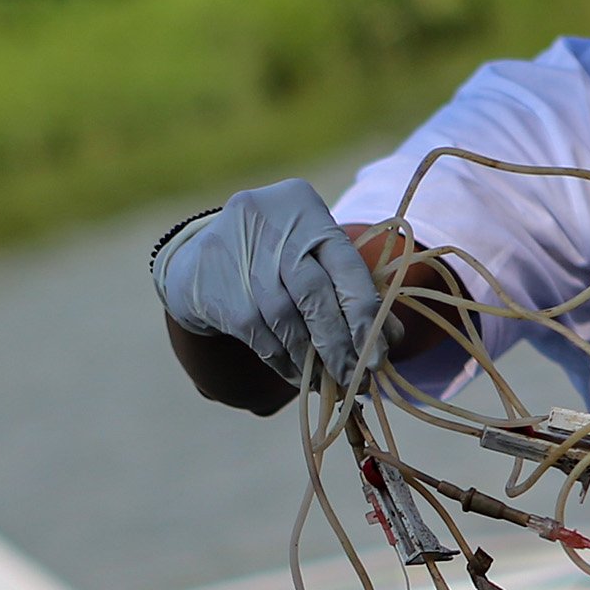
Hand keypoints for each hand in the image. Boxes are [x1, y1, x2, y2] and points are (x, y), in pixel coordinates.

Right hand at [153, 179, 392, 389]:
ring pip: (286, 319)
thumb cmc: (274, 260)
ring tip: (331, 382)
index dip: (364, 312)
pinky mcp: (216, 290)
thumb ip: (353, 289)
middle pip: (314, 292)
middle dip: (340, 342)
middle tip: (357, 379)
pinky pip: (261, 337)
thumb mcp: (314, 256)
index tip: (380, 355)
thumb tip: (391, 339)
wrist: (197, 261)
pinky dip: (285, 362)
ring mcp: (239, 256)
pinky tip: (300, 376)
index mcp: (304, 208)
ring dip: (312, 359)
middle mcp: (270, 224)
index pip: (345, 263)